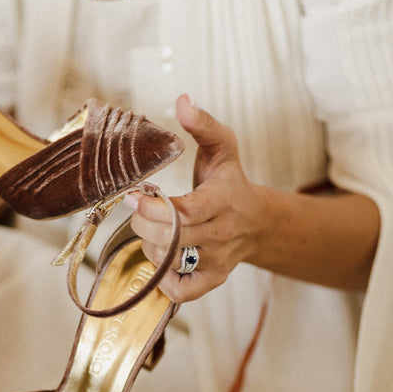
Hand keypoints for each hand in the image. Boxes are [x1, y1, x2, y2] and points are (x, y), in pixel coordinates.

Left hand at [126, 95, 269, 301]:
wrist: (258, 222)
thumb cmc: (230, 182)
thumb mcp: (222, 148)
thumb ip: (203, 125)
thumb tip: (183, 100)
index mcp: (223, 200)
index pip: (186, 213)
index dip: (154, 209)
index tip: (134, 197)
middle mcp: (222, 234)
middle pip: (171, 239)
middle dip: (144, 224)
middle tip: (138, 211)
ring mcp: (217, 261)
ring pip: (169, 263)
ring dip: (149, 246)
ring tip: (153, 229)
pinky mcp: (211, 281)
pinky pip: (178, 291)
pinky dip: (161, 279)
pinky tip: (161, 257)